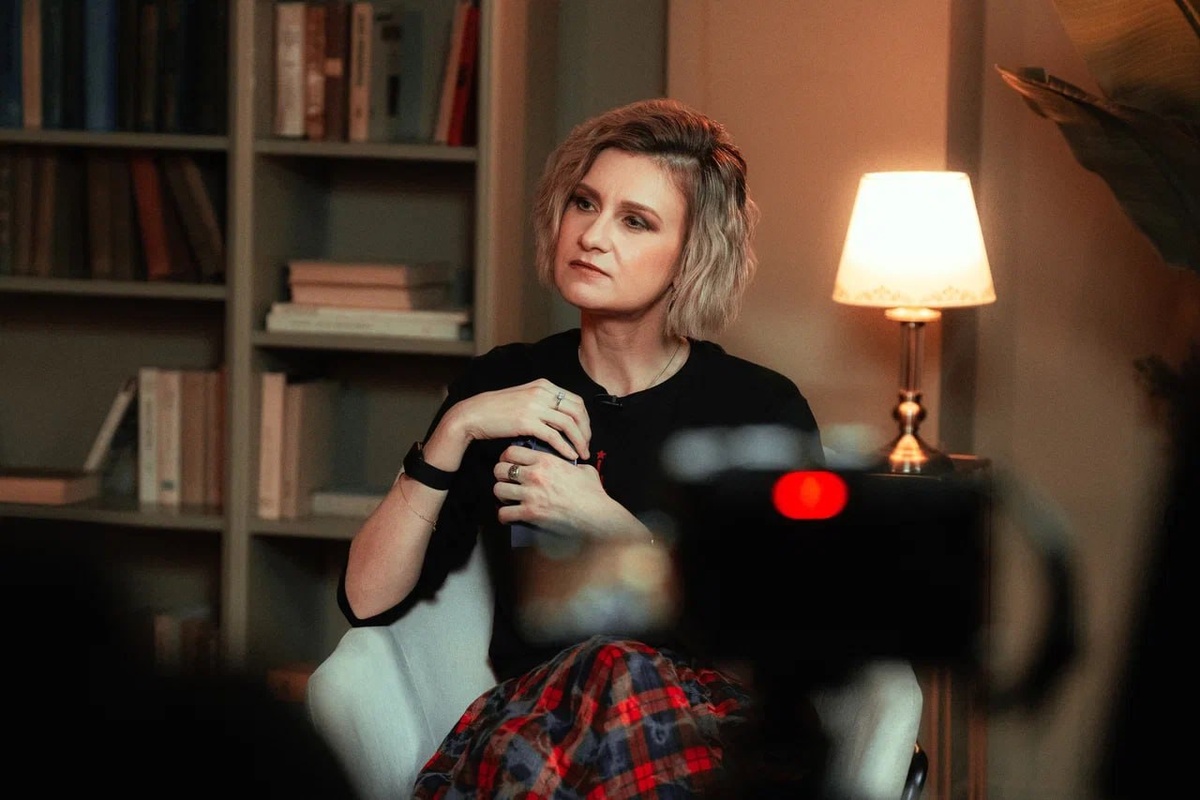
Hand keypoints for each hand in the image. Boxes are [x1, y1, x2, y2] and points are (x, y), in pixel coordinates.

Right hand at [441, 379, 589, 461]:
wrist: (475, 414)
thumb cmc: (498, 410)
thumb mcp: (525, 399)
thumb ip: (543, 403)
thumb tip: (562, 420)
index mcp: (544, 385)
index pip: (576, 401)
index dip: (585, 419)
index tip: (585, 433)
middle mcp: (542, 392)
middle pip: (577, 412)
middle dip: (586, 431)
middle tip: (587, 446)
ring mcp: (534, 406)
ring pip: (569, 424)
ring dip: (579, 441)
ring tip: (582, 454)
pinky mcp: (526, 422)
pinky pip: (554, 436)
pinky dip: (565, 448)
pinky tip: (569, 456)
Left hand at [492, 444, 611, 536]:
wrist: (597, 514)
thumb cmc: (593, 494)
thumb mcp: (584, 470)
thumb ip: (572, 464)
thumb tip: (572, 466)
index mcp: (546, 461)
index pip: (511, 451)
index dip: (507, 458)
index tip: (509, 463)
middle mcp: (534, 475)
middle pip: (499, 469)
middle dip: (500, 476)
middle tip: (507, 482)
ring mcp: (531, 494)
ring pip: (498, 490)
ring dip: (502, 495)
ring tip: (508, 499)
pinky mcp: (530, 513)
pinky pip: (504, 513)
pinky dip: (504, 515)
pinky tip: (510, 516)